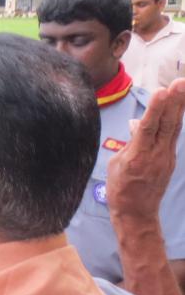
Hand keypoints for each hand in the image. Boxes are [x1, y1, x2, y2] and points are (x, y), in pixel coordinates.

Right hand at [107, 78, 184, 218]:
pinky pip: (173, 136)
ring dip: (179, 106)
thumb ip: (129, 142)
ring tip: (182, 87)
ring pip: (174, 127)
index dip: (156, 108)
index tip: (162, 91)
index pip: (148, 127)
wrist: (136, 213)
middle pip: (167, 124)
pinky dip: (175, 120)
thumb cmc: (120, 189)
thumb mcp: (116, 164)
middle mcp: (155, 155)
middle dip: (174, 101)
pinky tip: (177, 108)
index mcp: (137, 157)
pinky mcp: (170, 160)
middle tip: (180, 81)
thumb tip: (136, 124)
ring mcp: (166, 157)